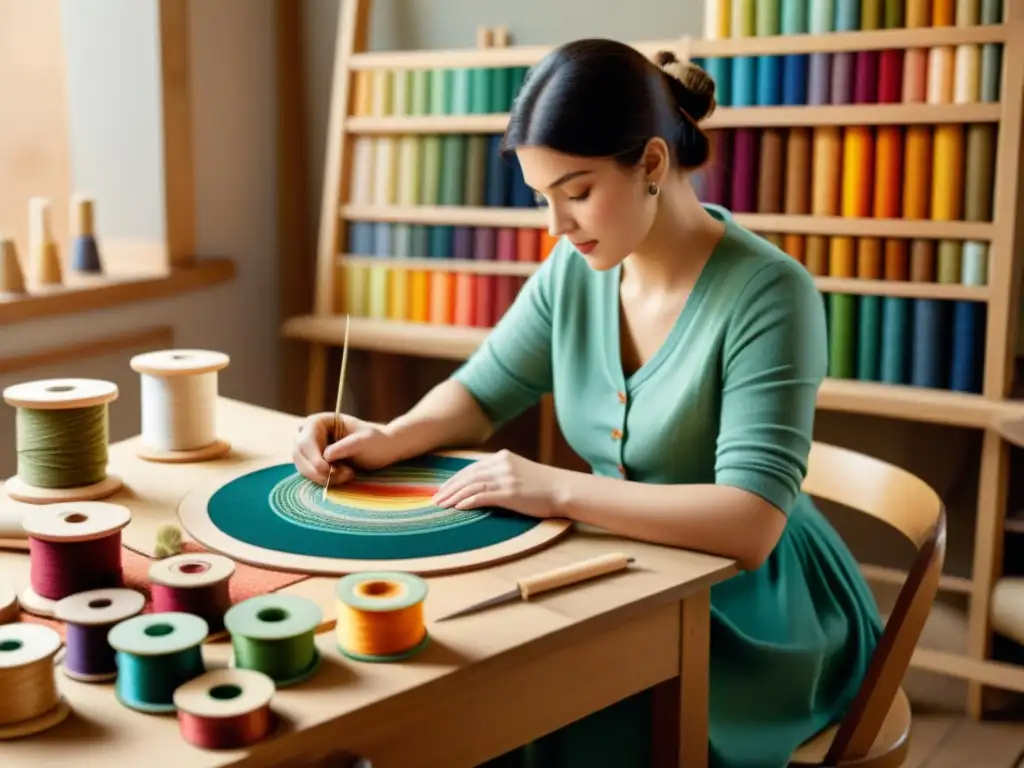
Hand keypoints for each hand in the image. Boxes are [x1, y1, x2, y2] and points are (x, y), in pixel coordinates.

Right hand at [293, 412, 398, 485]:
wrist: (382, 451)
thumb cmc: (375, 441)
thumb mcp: (365, 441)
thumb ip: (346, 446)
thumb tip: (326, 455)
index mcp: (321, 421)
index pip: (306, 438)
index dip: (312, 455)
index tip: (326, 469)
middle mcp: (310, 433)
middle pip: (300, 453)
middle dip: (318, 469)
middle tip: (343, 475)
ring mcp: (310, 449)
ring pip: (303, 467)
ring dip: (322, 477)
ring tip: (348, 474)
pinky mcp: (314, 463)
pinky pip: (310, 475)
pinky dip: (324, 480)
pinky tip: (342, 477)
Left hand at [431, 449, 564, 518]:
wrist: (564, 489)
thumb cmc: (545, 486)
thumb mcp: (521, 472)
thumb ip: (503, 474)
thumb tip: (484, 486)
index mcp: (503, 457)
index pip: (471, 468)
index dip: (454, 479)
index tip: (442, 489)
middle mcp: (502, 464)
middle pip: (467, 475)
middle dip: (449, 488)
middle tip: (435, 499)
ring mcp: (506, 478)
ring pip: (471, 485)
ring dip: (453, 496)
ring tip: (441, 505)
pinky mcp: (510, 492)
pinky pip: (482, 496)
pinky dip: (467, 501)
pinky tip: (457, 507)